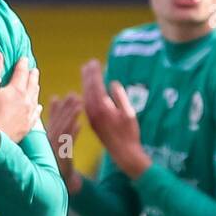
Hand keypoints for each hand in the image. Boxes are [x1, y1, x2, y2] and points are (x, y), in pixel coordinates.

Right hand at [0, 51, 40, 143]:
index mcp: (17, 89)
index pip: (22, 72)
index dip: (22, 64)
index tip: (23, 59)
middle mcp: (27, 100)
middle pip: (32, 83)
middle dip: (32, 75)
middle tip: (33, 69)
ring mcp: (29, 113)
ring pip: (35, 97)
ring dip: (35, 88)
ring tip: (36, 84)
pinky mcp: (28, 125)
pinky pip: (36, 113)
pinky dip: (37, 107)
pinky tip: (37, 106)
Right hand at [46, 93, 83, 192]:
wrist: (56, 186)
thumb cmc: (55, 162)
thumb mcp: (54, 140)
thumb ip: (54, 120)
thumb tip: (53, 100)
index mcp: (47, 139)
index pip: (52, 121)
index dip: (57, 109)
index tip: (63, 96)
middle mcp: (48, 144)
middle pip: (58, 123)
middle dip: (65, 109)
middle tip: (74, 95)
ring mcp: (54, 151)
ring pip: (63, 131)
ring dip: (70, 117)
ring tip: (79, 106)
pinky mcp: (61, 160)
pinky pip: (67, 145)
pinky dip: (73, 134)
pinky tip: (79, 125)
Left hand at [80, 60, 149, 178]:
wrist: (124, 153)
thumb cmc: (129, 133)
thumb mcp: (129, 113)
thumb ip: (120, 97)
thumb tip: (113, 83)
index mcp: (102, 106)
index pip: (95, 85)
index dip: (94, 73)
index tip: (94, 62)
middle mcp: (93, 111)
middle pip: (88, 88)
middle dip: (88, 75)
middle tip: (89, 64)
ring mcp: (91, 117)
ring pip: (86, 96)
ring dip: (86, 84)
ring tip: (87, 73)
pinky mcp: (93, 123)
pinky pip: (87, 104)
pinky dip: (87, 94)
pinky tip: (89, 92)